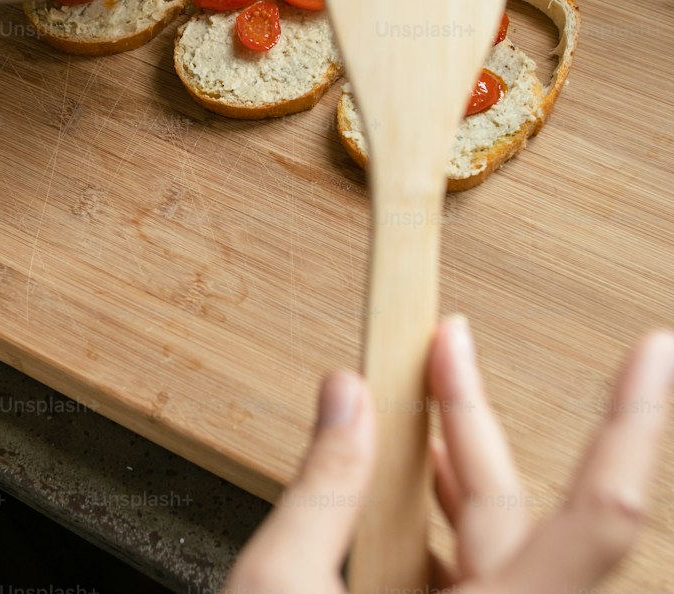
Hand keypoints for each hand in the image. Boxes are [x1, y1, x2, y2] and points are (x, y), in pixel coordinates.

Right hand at [222, 317, 673, 593]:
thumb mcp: (276, 592)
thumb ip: (322, 486)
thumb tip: (345, 397)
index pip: (596, 520)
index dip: (633, 427)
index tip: (651, 355)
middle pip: (518, 518)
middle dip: (475, 420)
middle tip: (448, 343)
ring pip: (497, 550)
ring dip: (459, 471)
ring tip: (425, 396)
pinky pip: (475, 583)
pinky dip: (443, 529)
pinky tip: (411, 487)